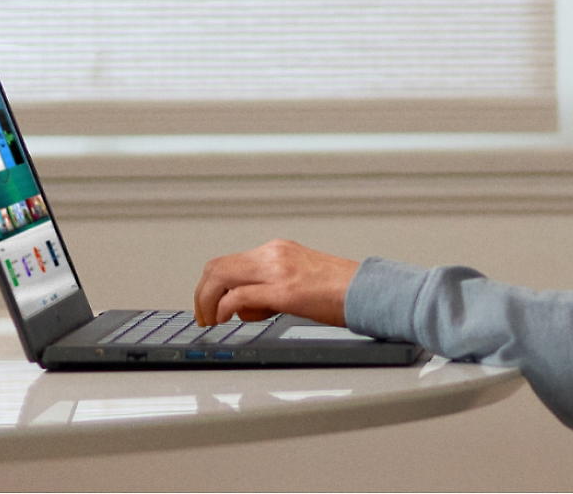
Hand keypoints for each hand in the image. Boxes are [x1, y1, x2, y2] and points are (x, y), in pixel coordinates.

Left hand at [193, 239, 360, 326]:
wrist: (370, 291)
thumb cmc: (342, 290)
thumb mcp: (300, 279)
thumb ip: (273, 286)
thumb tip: (250, 305)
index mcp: (278, 250)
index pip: (228, 262)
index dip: (210, 286)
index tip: (209, 306)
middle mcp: (274, 254)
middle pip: (216, 267)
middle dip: (202, 295)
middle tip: (204, 317)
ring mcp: (279, 271)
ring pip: (221, 277)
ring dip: (208, 302)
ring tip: (213, 321)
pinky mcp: (286, 291)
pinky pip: (241, 296)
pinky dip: (225, 308)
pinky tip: (225, 320)